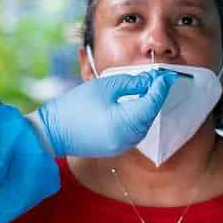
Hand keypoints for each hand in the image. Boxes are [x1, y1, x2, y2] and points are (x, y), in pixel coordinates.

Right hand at [28, 71, 175, 157]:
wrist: (54, 132)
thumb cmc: (76, 106)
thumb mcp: (105, 86)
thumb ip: (131, 83)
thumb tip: (150, 80)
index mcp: (126, 122)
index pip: (153, 102)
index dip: (162, 86)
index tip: (169, 75)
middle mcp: (130, 138)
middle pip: (151, 113)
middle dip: (157, 95)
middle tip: (161, 78)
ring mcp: (125, 145)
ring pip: (145, 122)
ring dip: (149, 105)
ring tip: (149, 88)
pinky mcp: (118, 147)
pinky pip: (136, 129)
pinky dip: (139, 115)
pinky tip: (136, 103)